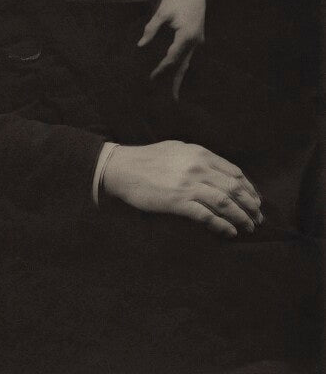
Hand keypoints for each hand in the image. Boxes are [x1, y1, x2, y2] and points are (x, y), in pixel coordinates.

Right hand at [102, 140, 262, 237]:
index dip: (249, 188)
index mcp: (200, 154)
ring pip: (225, 203)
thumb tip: (217, 170)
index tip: (255, 199)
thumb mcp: (177, 149)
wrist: (123, 168)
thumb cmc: (148, 158)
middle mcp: (198, 168)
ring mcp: (188, 185)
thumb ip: (198, 157)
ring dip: (240, 216)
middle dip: (250, 205)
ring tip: (248, 227)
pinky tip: (229, 232)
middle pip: (234, 188)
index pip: (234, 172)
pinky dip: (221, 225)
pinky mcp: (178, 202)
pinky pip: (206, 216)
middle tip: (258, 217)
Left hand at [137, 0, 205, 99]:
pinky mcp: (196, 40)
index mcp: (186, 34)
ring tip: (174, 95)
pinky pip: (187, 57)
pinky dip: (181, 67)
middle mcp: (195, 41)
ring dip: (180, 78)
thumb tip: (140, 45)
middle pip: (183, 65)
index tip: (152, 78)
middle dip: (175, 81)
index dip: (162, 69)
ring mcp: (197, 41)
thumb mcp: (161, 11)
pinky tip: (177, 77)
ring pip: (187, 63)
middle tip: (171, 100)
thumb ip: (151, 29)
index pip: (173, 57)